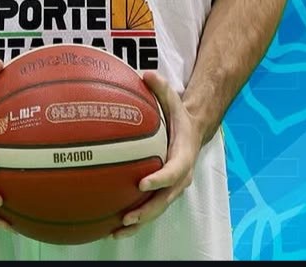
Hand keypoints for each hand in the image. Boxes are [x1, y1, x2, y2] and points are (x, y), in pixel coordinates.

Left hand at [113, 70, 201, 239]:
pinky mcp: (163, 192)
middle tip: (127, 217)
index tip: (142, 184)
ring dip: (139, 223)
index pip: (174, 171)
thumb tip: (146, 73)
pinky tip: (111, 227)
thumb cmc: (178, 115)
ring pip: (157, 209)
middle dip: (147, 211)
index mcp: (183, 155)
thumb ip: (161, 87)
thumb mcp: (174, 99)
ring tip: (117, 231)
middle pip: (165, 199)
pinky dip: (135, 219)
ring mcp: (172, 187)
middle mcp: (180, 176)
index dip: (159, 179)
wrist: (193, 131)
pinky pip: (150, 208)